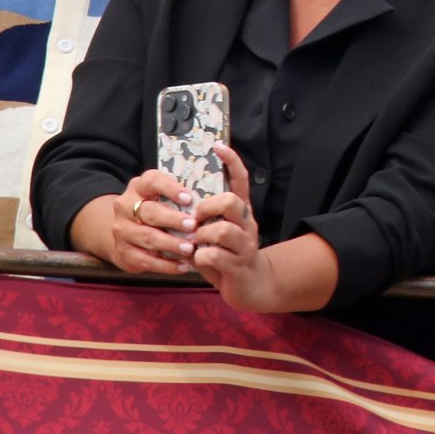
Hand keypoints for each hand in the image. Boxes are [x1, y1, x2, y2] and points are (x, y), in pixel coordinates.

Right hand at [108, 169, 199, 275]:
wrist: (125, 231)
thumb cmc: (154, 209)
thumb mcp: (160, 196)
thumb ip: (178, 196)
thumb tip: (209, 202)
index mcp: (138, 187)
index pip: (152, 181)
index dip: (171, 189)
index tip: (189, 198)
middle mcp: (126, 206)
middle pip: (150, 212)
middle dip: (173, 220)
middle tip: (193, 226)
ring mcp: (122, 231)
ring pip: (148, 238)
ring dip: (171, 244)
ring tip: (190, 249)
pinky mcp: (124, 253)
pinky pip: (146, 260)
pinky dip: (166, 265)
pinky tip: (183, 266)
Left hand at [189, 144, 272, 310]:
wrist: (252, 287)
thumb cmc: (228, 254)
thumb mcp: (220, 232)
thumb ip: (208, 218)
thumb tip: (181, 203)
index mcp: (242, 212)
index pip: (240, 180)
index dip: (231, 161)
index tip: (218, 146)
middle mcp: (247, 224)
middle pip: (232, 202)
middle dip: (208, 207)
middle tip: (196, 217)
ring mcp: (245, 246)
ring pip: (224, 230)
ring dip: (202, 235)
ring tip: (195, 242)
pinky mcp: (239, 266)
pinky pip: (215, 255)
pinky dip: (200, 257)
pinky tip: (198, 260)